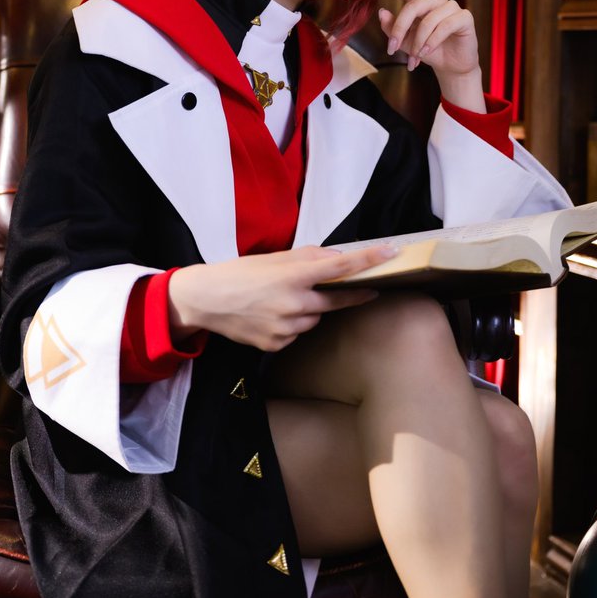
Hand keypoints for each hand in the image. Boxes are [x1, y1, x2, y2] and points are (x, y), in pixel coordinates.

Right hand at [167, 243, 397, 352]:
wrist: (204, 300)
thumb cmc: (238, 273)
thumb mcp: (272, 258)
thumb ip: (307, 258)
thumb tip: (338, 258)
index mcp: (291, 276)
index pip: (340, 268)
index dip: (369, 260)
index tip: (391, 253)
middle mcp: (291, 304)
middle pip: (336, 301)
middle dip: (350, 294)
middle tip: (366, 288)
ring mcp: (284, 328)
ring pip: (315, 319)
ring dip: (312, 309)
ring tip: (283, 300)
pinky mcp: (276, 344)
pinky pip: (298, 333)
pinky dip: (294, 324)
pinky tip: (272, 315)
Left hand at [368, 0, 485, 110]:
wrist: (451, 66)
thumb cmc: (428, 51)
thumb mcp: (405, 42)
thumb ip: (392, 29)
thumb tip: (382, 13)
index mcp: (420, 2)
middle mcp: (435, 0)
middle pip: (413, 6)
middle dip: (400, 29)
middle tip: (391, 48)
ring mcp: (451, 7)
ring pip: (428, 20)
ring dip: (418, 41)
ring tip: (415, 57)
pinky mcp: (464, 17)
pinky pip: (444, 26)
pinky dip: (432, 41)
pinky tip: (426, 52)